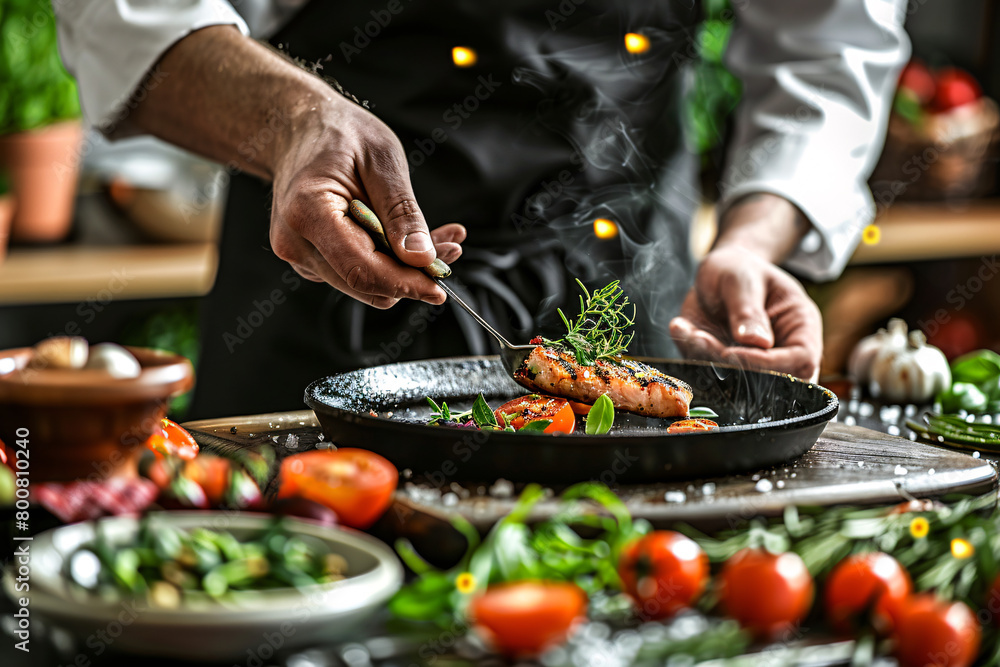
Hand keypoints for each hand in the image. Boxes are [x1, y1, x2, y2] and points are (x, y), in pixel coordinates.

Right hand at [269, 93, 464, 307]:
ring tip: (440, 237)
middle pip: (364, 284)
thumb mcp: (382, 159)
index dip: (405, 284)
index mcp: (308, 213)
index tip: (440, 286)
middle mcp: (296, 243)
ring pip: (365, 284)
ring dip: (405, 268)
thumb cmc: (340, 133)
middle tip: (451, 247)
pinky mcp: (314, 259)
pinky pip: (359, 272)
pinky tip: (412, 237)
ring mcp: (301, 254)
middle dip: (411, 275)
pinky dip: (390, 261)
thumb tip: (422, 259)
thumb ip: (401, 211)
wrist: (299, 128)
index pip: (361, 270)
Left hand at [669, 247, 822, 379]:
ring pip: (738, 383)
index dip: (768, 364)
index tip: (731, 352)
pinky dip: (692, 355)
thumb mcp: (742, 278)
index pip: (801, 360)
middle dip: (732, 365)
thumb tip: (756, 342)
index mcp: (801, 326)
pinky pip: (710, 373)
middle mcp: (783, 350)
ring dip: (707, 361)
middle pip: (773, 381)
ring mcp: (754, 361)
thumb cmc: (739, 268)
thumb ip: (748, 308)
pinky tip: (681, 327)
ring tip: (689, 329)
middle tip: (700, 338)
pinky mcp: (726, 366)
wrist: (719, 270)